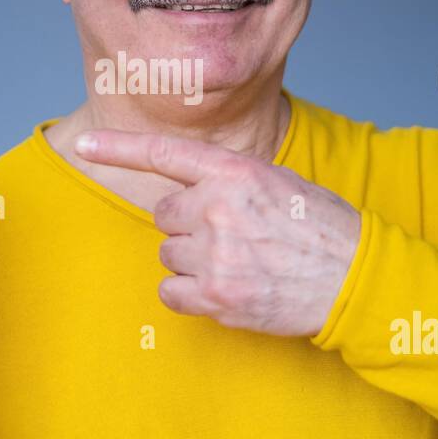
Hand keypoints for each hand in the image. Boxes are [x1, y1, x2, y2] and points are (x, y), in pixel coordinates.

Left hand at [73, 129, 362, 336]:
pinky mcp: (214, 295)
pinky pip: (170, 292)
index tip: (83, 143)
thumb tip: (187, 189)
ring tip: (239, 262)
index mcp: (234, 171)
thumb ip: (227, 179)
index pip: (163, 154)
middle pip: (164, 215)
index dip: (117, 147)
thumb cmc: (318, 228)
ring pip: (167, 254)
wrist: (354, 279)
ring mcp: (214, 253)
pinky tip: (225, 288)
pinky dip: (189, 294)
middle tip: (233, 236)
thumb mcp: (276, 181)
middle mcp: (218, 208)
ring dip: (192, 260)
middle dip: (188, 225)